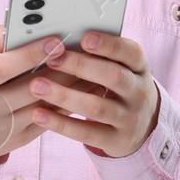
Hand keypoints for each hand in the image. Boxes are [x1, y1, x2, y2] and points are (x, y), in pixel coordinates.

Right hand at [0, 26, 73, 163]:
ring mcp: (5, 127)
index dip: (30, 54)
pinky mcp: (21, 139)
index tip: (55, 40)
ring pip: (46, 105)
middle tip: (84, 50)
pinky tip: (86, 88)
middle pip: (30, 87)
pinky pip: (51, 120)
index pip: (3, 68)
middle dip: (60, 68)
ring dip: (72, 87)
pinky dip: (70, 104)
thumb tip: (23, 28)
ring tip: (91, 67)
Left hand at [28, 30, 159, 158]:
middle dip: (81, 66)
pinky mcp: (116, 141)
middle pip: (114, 77)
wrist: (143, 126)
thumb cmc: (120, 86)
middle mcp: (138, 92)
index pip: (131, 53)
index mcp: (139, 68)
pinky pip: (87, 132)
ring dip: (64, 96)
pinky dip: (61, 123)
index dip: (109, 45)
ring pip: (96, 107)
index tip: (85, 38)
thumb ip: (100, 55)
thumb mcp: (121, 68)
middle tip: (52, 59)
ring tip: (37, 86)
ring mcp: (129, 118)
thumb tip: (60, 39)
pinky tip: (39, 114)